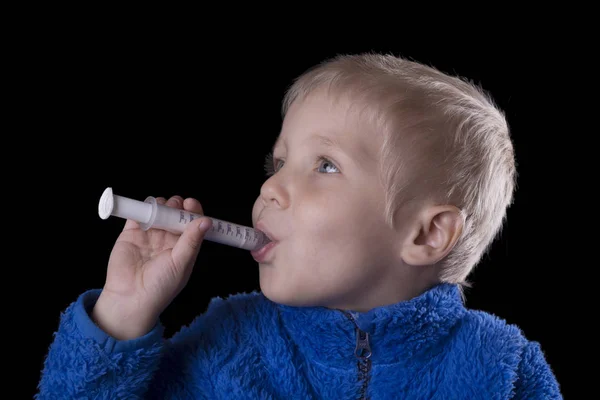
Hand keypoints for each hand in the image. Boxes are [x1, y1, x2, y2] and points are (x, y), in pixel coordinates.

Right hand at [92, 195, 211, 339]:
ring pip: (158, 211)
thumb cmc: (160, 286)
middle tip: (175, 205)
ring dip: (161, 204)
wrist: (130, 297)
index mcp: (184, 246)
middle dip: (176, 205)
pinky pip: (138, 215)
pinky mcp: (132, 233)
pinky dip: (142, 208)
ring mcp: (150, 235)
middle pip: (175, 213)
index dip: (193, 211)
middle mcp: (168, 239)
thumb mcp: (181, 263)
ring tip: (160, 208)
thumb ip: (192, 240)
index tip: (191, 203)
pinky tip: (146, 209)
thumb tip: (206, 221)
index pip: (192, 223)